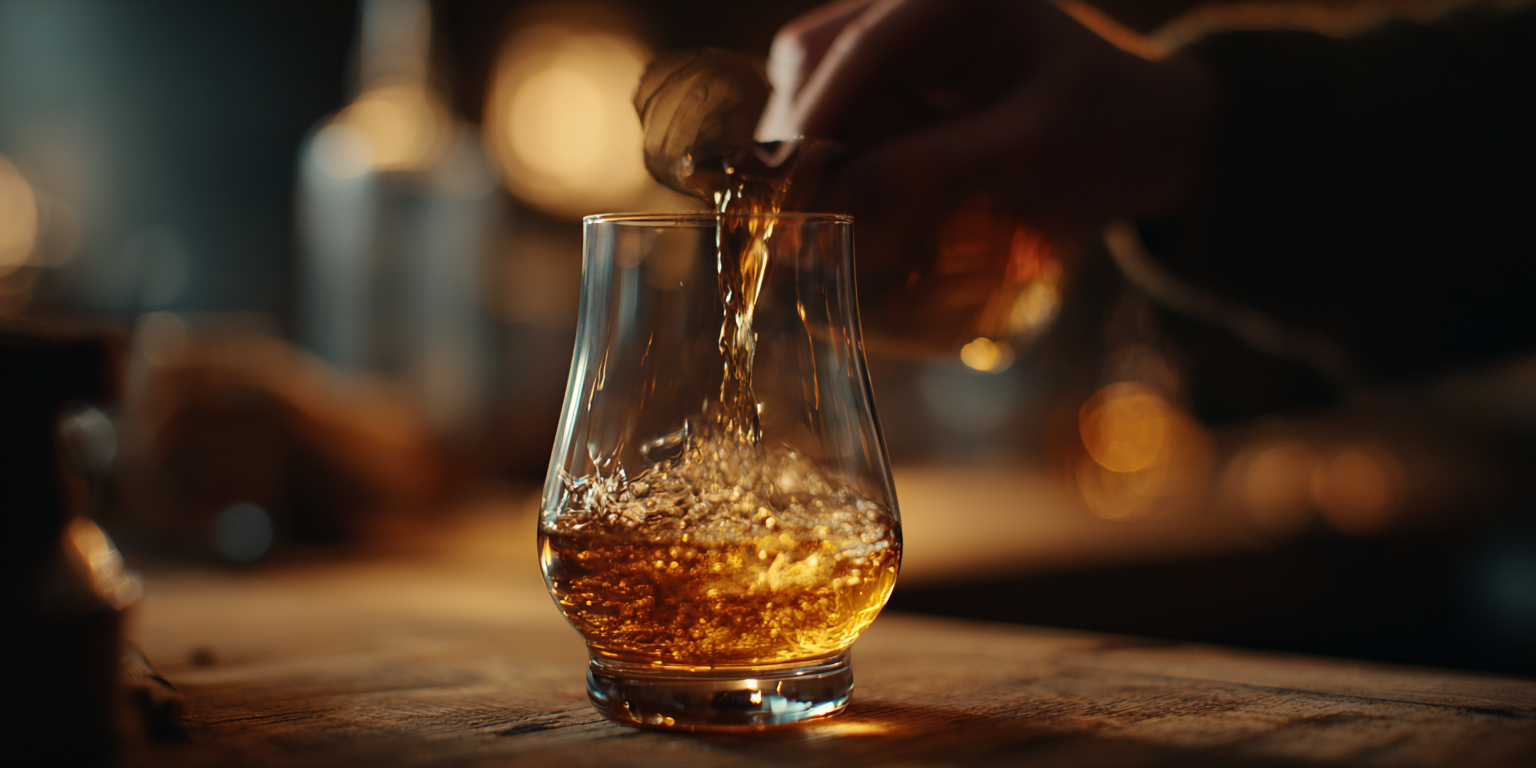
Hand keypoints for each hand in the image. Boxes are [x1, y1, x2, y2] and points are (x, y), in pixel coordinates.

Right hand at [758, 0, 1211, 238]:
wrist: (1151, 139)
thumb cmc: (1109, 132)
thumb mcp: (1032, 152)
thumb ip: (935, 170)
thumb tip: (835, 204)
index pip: (859, 52)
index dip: (815, 122)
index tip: (787, 191)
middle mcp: (912, 8)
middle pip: (815, 65)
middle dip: (804, 144)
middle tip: (801, 222)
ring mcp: (899, 47)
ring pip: (816, 94)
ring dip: (816, 161)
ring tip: (826, 226)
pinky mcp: (896, 87)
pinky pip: (842, 121)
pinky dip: (840, 168)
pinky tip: (851, 213)